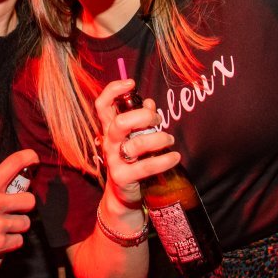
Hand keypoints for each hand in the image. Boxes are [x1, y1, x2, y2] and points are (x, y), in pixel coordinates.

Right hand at [0, 150, 38, 262]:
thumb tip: (10, 189)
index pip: (14, 163)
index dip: (29, 157)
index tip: (34, 160)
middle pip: (30, 200)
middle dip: (25, 206)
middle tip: (15, 209)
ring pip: (25, 223)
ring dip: (17, 226)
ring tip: (3, 227)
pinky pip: (18, 241)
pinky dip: (10, 242)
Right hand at [93, 79, 179, 208]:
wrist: (122, 193)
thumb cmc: (131, 159)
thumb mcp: (133, 136)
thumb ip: (140, 118)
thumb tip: (149, 102)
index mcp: (109, 129)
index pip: (102, 105)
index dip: (113, 91)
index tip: (131, 83)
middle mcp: (109, 143)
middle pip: (120, 123)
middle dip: (143, 117)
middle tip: (157, 120)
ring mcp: (114, 160)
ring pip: (137, 144)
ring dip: (159, 139)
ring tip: (170, 140)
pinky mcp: (123, 177)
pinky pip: (146, 166)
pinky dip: (164, 160)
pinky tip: (175, 157)